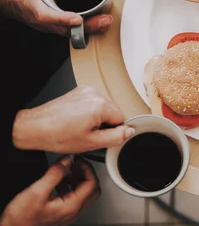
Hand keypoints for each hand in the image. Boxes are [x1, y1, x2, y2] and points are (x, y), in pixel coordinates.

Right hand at [0, 0, 112, 35]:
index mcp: (30, 4)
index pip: (45, 15)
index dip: (62, 19)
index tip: (77, 18)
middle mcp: (40, 19)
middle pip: (65, 29)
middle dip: (88, 26)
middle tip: (105, 19)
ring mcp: (47, 26)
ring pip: (70, 33)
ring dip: (90, 29)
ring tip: (106, 21)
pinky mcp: (53, 27)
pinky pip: (71, 31)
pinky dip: (86, 28)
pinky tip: (98, 23)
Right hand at [0, 156, 99, 225]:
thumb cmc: (22, 218)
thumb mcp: (37, 191)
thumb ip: (55, 173)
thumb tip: (67, 160)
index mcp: (71, 206)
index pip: (91, 184)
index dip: (87, 169)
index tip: (79, 160)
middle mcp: (72, 211)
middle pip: (91, 189)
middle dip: (86, 173)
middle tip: (76, 164)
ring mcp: (67, 212)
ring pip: (83, 192)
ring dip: (78, 178)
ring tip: (67, 169)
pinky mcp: (60, 212)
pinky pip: (73, 196)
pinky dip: (70, 185)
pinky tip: (59, 180)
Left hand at [13, 86, 133, 152]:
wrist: (34, 127)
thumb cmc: (56, 135)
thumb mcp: (91, 143)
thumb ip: (115, 137)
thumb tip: (130, 132)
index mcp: (100, 105)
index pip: (122, 119)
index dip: (112, 131)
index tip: (99, 136)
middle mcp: (95, 93)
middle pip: (113, 111)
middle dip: (104, 124)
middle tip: (88, 133)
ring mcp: (86, 90)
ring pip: (104, 108)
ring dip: (97, 118)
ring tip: (79, 126)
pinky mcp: (79, 91)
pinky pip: (93, 103)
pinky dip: (89, 112)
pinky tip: (76, 120)